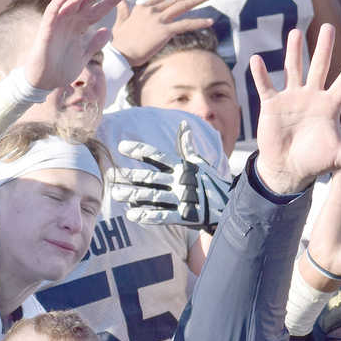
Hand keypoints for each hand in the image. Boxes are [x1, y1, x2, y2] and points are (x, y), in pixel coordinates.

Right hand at [22, 0, 123, 91]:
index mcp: (78, 28)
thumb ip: (95, 43)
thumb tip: (108, 31)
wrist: (45, 82)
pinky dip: (59, 4)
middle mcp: (69, 23)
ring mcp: (57, 26)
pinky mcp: (46, 32)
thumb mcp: (84, 55)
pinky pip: (52, 15)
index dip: (108, 2)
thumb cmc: (62, 68)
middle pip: (85, 3)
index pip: (96, 11)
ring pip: (70, 4)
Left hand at [108, 121, 232, 231]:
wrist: (229, 207)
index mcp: (183, 168)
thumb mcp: (200, 163)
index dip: (140, 150)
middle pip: (151, 178)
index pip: (158, 156)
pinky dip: (147, 216)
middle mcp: (181, 182)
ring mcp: (182, 199)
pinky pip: (163, 216)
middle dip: (130, 177)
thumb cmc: (211, 183)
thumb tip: (184, 124)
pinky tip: (132, 215)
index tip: (122, 146)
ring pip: (153, 196)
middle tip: (111, 176)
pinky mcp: (185, 216)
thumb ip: (187, 146)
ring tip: (115, 194)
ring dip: (133, 195)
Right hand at [111, 0, 213, 66]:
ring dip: (196, 1)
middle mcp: (151, 11)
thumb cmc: (119, 42)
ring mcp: (158, 20)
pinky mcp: (164, 31)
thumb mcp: (120, 22)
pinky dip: (199, 22)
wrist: (120, 53)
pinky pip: (186, 25)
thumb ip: (123, 10)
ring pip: (181, 7)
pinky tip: (210, 21)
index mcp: (142, 9)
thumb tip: (121, 1)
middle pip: (174, 1)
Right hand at [252, 23, 340, 193]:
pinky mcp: (272, 105)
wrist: (289, 169)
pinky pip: (266, 85)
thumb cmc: (317, 162)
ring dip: (294, 51)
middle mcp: (312, 97)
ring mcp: (291, 98)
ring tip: (295, 32)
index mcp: (330, 106)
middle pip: (320, 67)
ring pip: (294, 69)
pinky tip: (257, 59)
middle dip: (324, 48)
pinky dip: (260, 74)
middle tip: (328, 27)